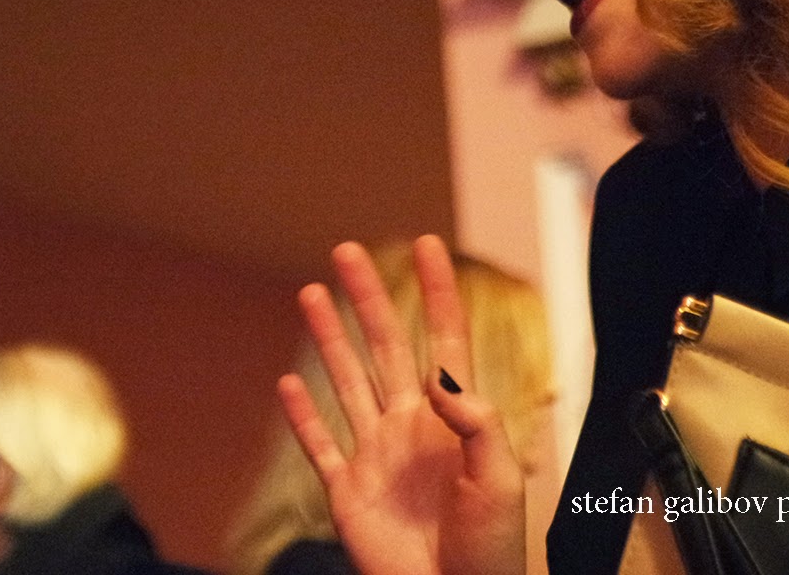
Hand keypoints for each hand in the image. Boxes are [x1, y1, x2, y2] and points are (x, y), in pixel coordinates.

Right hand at [278, 235, 525, 574]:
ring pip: (346, 381)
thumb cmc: (493, 551)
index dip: (436, 291)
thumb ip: (475, 421)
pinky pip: (319, 445)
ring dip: (328, 337)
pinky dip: (301, 415)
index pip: (444, 338)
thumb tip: (438, 375)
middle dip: (367, 296)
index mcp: (452, 418)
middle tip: (346, 251)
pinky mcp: (348, 492)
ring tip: (312, 293)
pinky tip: (289, 383)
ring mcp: (376, 455)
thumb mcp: (500, 479)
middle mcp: (410, 425)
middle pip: (384, 345)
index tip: (427, 245)